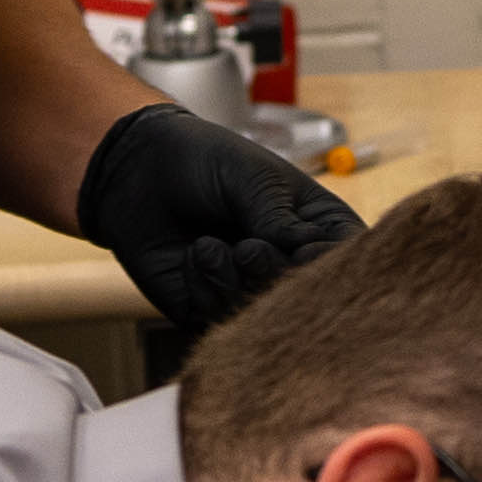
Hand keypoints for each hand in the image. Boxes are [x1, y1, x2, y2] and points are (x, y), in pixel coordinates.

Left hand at [73, 101, 364, 331]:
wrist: (136, 168)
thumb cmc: (204, 160)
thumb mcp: (251, 176)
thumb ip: (277, 216)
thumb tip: (303, 252)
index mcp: (319, 229)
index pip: (345, 265)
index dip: (325, 267)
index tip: (298, 249)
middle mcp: (290, 266)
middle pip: (306, 302)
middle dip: (275, 278)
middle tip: (249, 247)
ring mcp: (250, 291)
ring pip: (262, 318)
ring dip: (235, 284)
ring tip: (210, 245)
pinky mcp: (209, 310)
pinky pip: (218, 322)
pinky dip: (205, 290)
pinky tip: (193, 256)